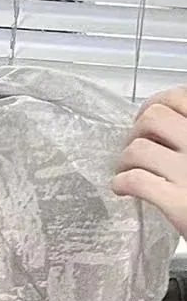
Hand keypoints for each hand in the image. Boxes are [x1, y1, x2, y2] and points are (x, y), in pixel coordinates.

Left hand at [111, 85, 186, 239]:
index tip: (147, 118)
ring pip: (138, 148)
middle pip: (152, 118)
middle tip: (136, 146)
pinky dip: (121, 183)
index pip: (178, 97)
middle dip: (136, 131)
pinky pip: (136, 180)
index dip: (156, 105)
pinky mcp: (178, 203)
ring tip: (128, 169)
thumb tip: (164, 122)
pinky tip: (123, 189)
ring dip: (124, 159)